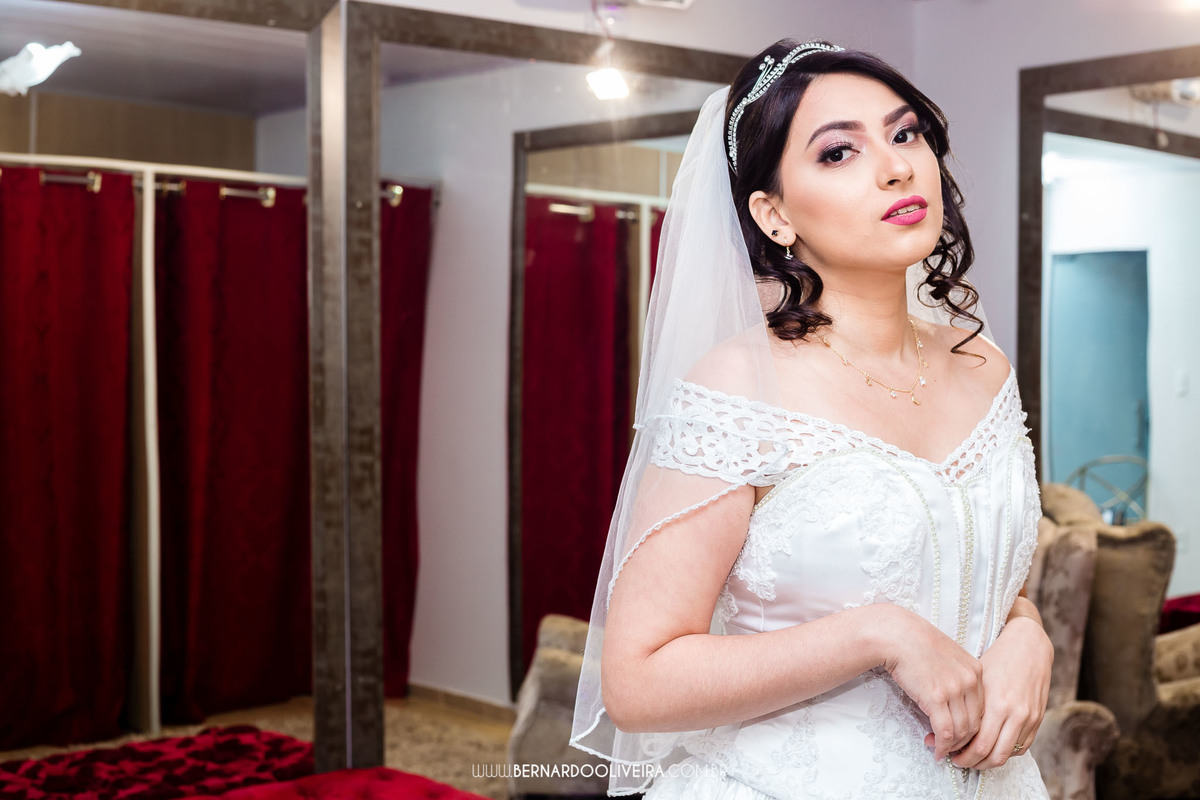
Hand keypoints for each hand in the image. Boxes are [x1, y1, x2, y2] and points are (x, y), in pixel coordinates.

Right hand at [879, 607, 983, 761]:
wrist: (896, 635)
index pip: (982, 709)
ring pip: (962, 730)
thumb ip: (958, 676)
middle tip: (951, 747)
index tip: (960, 734)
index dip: (972, 727)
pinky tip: (936, 750)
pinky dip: (942, 746)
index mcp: (976, 670)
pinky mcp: (936, 698)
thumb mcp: (948, 655)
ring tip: (940, 750)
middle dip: (963, 741)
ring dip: (951, 746)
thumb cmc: (916, 643)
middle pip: (976, 723)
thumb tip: (956, 703)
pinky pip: (945, 731)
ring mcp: (954, 689)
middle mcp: (970, 680)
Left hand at [950, 616, 1052, 768]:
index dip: (961, 754)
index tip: (947, 751)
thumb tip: (942, 722)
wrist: (1029, 645)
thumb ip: (965, 703)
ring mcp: (1029, 718)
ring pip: (1007, 755)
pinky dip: (1005, 752)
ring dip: (988, 761)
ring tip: (972, 756)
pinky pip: (1022, 747)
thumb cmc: (997, 658)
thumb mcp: (976, 677)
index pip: (978, 744)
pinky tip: (991, 747)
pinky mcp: (1038, 719)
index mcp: (996, 703)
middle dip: (972, 762)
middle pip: (992, 755)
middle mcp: (1015, 714)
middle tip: (957, 759)